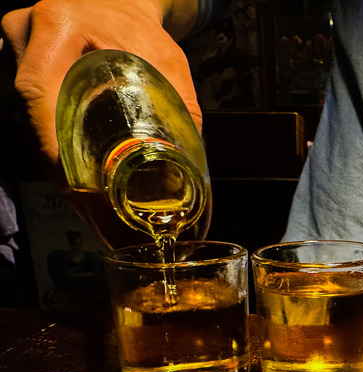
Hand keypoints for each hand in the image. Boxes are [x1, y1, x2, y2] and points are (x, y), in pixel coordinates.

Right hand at [1, 0, 200, 191]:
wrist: (121, 4)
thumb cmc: (142, 29)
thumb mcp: (167, 61)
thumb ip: (178, 107)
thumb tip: (188, 163)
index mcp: (57, 27)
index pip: (37, 90)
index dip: (50, 142)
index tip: (73, 181)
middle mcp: (27, 35)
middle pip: (28, 114)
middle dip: (56, 166)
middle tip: (86, 203)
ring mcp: (17, 50)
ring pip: (26, 118)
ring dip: (53, 161)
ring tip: (84, 199)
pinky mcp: (21, 66)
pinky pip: (31, 112)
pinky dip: (52, 144)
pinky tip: (74, 175)